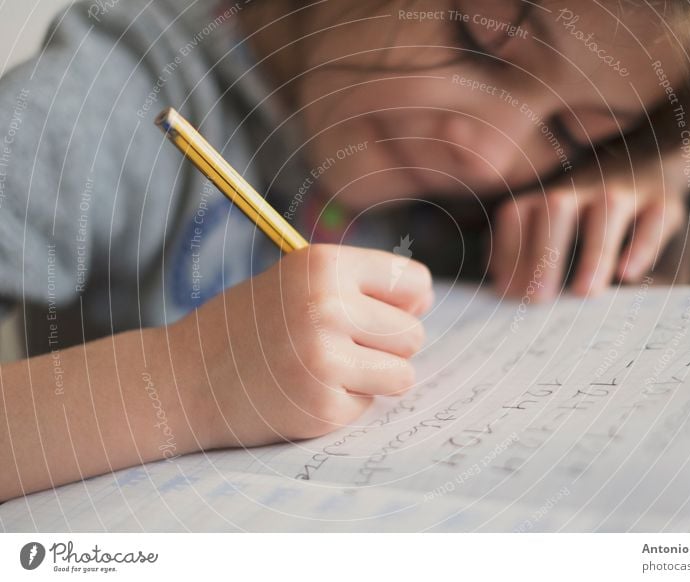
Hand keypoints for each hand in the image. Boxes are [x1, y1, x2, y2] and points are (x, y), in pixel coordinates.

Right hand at [177, 244, 433, 448]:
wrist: (184, 379)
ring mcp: (324, 358)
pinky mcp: (322, 405)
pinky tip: (304, 391)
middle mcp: (327, 306)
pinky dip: (344, 404)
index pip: (414, 283)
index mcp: (324, 265)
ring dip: (372, 378)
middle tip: (337, 347)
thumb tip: (424, 303)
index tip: (380, 313)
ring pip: (403, 374)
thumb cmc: (247, 327)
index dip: (405, 303)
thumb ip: (359, 286)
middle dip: (384, 347)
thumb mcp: (297, 281)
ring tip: (325, 369)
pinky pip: (369, 405)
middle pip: (413, 334)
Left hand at [490, 153, 689, 299]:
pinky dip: (642, 247)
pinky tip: (628, 274)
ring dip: (594, 254)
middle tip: (539, 298)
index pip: (517, 215)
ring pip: (607, 214)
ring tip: (585, 292)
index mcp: (547, 192)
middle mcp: (581, 186)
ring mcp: (624, 190)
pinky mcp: (662, 202)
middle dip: (544, 253)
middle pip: (557, 210)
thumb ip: (522, 243)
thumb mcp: (550, 214)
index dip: (508, 251)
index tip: (507, 292)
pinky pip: (653, 221)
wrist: (650, 159)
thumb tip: (498, 281)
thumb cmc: (586, 204)